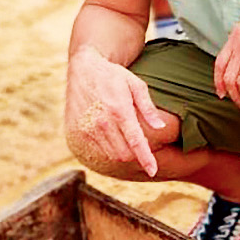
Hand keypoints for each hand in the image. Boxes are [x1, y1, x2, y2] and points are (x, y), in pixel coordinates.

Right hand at [66, 46, 164, 176]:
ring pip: (111, 155)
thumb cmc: (113, 76)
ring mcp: (88, 128)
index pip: (135, 142)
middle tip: (138, 143)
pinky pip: (97, 151)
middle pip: (124, 154)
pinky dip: (107, 150)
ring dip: (121, 152)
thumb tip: (160, 128)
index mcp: (119, 110)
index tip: (152, 170)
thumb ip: (148, 108)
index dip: (146, 158)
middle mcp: (102, 122)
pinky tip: (110, 136)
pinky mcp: (78, 132)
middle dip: (135, 154)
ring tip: (123, 136)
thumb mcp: (135, 85)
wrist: (83, 69)